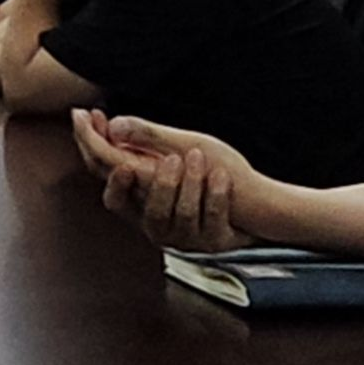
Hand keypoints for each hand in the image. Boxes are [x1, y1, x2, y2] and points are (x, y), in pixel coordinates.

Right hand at [73, 110, 260, 252]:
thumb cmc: (204, 173)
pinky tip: (221, 174)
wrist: (250, 203)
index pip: (116, 202)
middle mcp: (161, 227)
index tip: (124, 166)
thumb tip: (113, 124)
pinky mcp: (217, 240)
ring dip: (191, 183)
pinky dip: (217, 194)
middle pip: (153, 213)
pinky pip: (214, 219)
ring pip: (184, 215)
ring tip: (198, 156)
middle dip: (162, 185)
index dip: (116, 186)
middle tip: (171, 157)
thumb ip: (144, 141)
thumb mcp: (175, 152)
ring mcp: (190, 238)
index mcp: (142, 206)